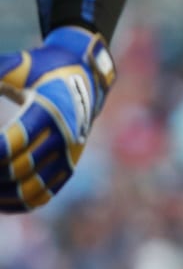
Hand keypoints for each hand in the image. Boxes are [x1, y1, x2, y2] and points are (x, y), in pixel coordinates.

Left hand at [0, 26, 116, 212]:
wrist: (89, 75)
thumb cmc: (46, 67)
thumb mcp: (18, 65)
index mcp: (50, 111)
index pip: (11, 144)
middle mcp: (63, 137)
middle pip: (16, 169)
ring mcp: (68, 155)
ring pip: (28, 189)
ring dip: (0, 192)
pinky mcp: (69, 167)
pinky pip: (42, 196)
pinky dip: (16, 203)